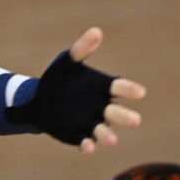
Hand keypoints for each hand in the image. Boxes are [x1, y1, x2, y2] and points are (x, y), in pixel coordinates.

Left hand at [67, 27, 144, 153]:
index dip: (129, 90)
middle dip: (125, 117)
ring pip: (103, 130)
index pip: (119, 87)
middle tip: (136, 121)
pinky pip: (84, 141)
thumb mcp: (67, 62)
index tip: (140, 92)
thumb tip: (96, 31)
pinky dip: (87, 145)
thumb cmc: (59, 79)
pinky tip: (88, 148)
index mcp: (102, 88)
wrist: (39, 101)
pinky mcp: (77, 135)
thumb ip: (81, 48)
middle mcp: (101, 107)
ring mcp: (90, 123)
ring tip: (112, 141)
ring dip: (108, 135)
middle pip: (116, 113)